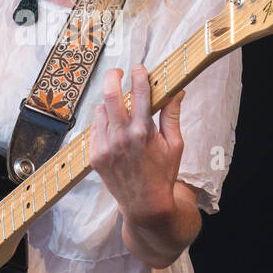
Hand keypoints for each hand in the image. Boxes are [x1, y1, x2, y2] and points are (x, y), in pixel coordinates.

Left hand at [89, 65, 185, 225]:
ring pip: (100, 110)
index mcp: (144, 131)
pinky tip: (113, 129)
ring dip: (109, 104)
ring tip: (120, 109)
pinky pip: (94, 128)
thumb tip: (177, 90)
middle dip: (113, 76)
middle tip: (118, 72)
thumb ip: (172, 115)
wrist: (145, 204)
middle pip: (110, 94)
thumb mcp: (175, 144)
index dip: (139, 74)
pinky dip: (103, 123)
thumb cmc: (163, 173)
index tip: (139, 67)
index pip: (140, 91)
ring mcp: (105, 146)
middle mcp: (122, 137)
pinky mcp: (94, 155)